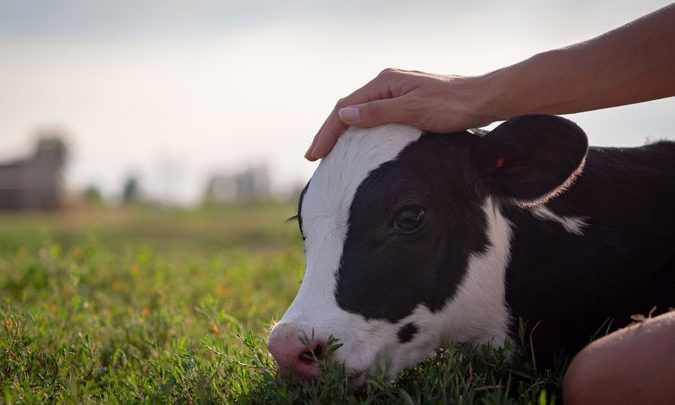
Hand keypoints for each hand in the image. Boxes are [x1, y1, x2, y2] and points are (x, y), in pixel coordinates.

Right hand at [305, 68, 496, 160]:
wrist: (483, 100)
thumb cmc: (452, 106)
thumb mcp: (413, 111)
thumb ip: (377, 113)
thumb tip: (344, 115)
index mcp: (384, 83)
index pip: (344, 108)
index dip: (326, 132)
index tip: (313, 155)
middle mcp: (387, 84)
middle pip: (348, 109)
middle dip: (329, 133)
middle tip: (313, 157)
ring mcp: (396, 93)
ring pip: (360, 112)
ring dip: (341, 132)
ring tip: (328, 152)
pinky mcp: (405, 102)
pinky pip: (374, 116)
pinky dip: (359, 131)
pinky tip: (357, 144)